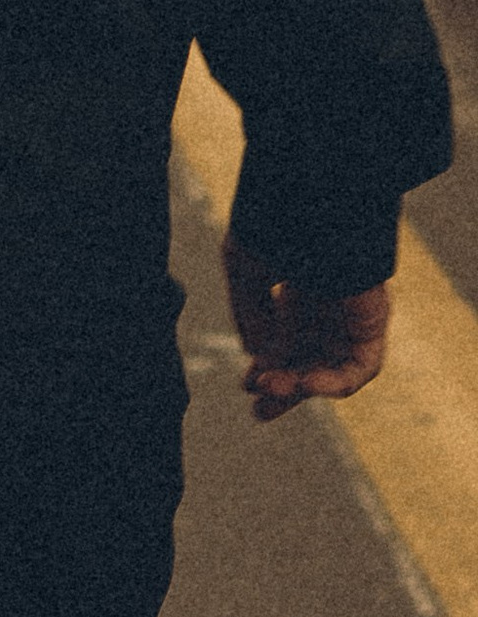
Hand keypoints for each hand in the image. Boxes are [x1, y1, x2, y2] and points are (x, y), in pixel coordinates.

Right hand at [223, 234, 391, 420]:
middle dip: (284, 389)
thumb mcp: (244, 270)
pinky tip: (305, 383)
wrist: (315, 206)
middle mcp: (324, 306)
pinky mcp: (372, 324)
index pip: (284, 340)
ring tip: (270, 389)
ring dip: (301, 387)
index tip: (246, 383)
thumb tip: (258, 357)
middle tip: (260, 411)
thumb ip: (249, 317)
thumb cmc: (276, 228)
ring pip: (330, 369)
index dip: (264, 365)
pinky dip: (334, 384)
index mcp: (294, 290)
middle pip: (307, 362)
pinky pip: (359, 367)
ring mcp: (349, 316)